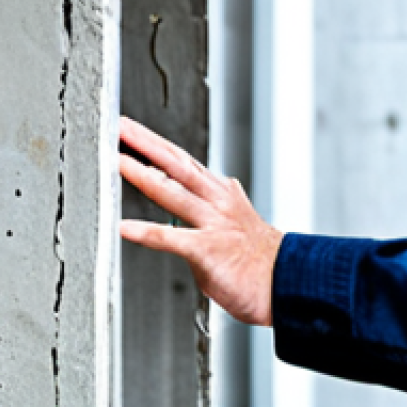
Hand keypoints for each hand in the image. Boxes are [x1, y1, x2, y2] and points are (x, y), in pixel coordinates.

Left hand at [119, 116, 283, 326]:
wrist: (290, 281)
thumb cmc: (261, 258)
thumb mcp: (239, 217)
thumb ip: (220, 202)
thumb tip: (213, 186)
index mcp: (221, 192)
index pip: (182, 159)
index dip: (156, 142)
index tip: (133, 128)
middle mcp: (216, 201)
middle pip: (176, 164)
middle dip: (146, 143)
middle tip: (121, 125)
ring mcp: (212, 223)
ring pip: (172, 191)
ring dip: (141, 174)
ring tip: (116, 162)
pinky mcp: (208, 250)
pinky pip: (171, 238)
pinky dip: (146, 231)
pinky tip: (123, 227)